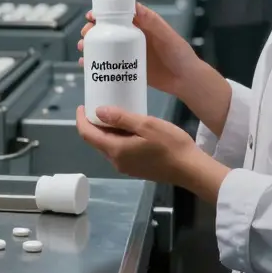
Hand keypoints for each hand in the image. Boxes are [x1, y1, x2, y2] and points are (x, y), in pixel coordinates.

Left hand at [76, 105, 226, 196]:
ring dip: (106, 130)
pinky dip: (117, 138)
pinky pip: (118, 151)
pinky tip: (128, 127)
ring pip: (107, 146)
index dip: (81, 119)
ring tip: (114, 112)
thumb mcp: (146, 124)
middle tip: (100, 104)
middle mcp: (116, 161)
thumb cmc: (170, 144)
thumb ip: (121, 118)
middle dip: (93, 123)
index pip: (87, 135)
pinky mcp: (135, 168)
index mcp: (116, 150)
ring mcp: (126, 167)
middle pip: (96, 141)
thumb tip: (98, 111)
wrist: (190, 168)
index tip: (82, 105)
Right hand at [78, 2, 205, 96]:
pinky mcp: (128, 68)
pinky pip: (108, 64)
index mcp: (141, 25)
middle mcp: (132, 37)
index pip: (117, 14)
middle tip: (85, 36)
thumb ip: (152, 22)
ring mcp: (129, 53)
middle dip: (92, 31)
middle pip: (106, 30)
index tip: (90, 17)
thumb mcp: (166, 35)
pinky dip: (96, 64)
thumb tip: (135, 7)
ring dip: (90, 46)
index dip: (101, 14)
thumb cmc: (180, 54)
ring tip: (83, 51)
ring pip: (104, 47)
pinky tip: (86, 66)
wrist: (186, 80)